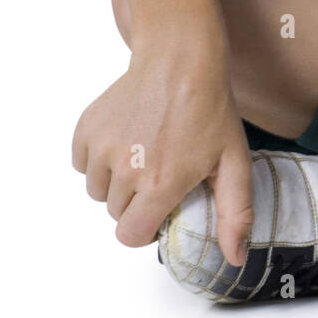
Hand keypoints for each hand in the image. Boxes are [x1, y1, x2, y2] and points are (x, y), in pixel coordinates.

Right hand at [72, 48, 254, 265]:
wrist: (181, 59)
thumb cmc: (212, 108)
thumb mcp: (234, 161)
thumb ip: (235, 213)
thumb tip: (234, 258)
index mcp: (159, 185)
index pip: (131, 236)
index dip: (146, 228)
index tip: (162, 208)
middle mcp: (125, 170)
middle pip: (116, 213)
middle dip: (136, 201)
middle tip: (162, 171)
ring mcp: (102, 148)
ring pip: (97, 189)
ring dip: (117, 180)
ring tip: (147, 152)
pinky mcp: (86, 129)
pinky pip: (83, 163)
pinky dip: (99, 158)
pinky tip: (128, 138)